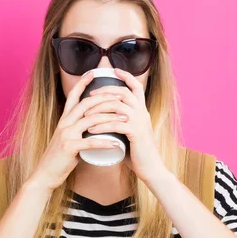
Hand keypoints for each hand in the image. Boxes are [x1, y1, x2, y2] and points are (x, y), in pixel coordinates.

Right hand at [28, 72, 126, 191]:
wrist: (45, 174)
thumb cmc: (60, 158)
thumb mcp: (68, 138)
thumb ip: (79, 129)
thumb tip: (95, 124)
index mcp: (64, 119)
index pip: (74, 96)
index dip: (83, 82)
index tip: (94, 72)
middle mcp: (64, 123)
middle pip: (86, 104)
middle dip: (105, 98)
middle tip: (121, 96)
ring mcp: (66, 135)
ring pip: (91, 120)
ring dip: (110, 118)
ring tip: (125, 118)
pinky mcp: (69, 148)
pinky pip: (90, 142)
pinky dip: (105, 142)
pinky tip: (117, 143)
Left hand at [84, 68, 167, 182]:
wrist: (150, 167)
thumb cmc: (138, 152)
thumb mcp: (131, 133)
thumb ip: (122, 124)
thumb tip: (106, 119)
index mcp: (142, 110)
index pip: (136, 87)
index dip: (126, 76)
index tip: (114, 70)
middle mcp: (142, 112)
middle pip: (122, 92)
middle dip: (104, 91)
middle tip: (90, 95)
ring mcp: (140, 122)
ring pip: (117, 106)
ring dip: (99, 108)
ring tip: (85, 114)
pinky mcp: (136, 133)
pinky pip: (115, 124)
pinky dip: (101, 125)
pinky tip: (91, 129)